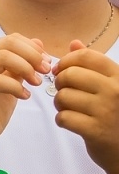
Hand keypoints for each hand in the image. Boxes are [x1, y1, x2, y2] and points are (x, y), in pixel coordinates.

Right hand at [0, 34, 47, 158]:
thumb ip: (21, 65)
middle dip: (32, 56)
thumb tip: (38, 43)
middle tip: (46, 71)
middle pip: (7, 44)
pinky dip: (15, 87)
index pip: (11, 39)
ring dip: (26, 68)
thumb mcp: (12, 84)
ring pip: (1, 58)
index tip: (47, 63)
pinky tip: (25, 96)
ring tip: (37, 83)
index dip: (33, 48)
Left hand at [51, 40, 118, 173]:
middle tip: (64, 92)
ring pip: (63, 96)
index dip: (67, 61)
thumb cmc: (114, 113)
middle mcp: (115, 90)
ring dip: (59, 103)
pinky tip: (71, 122)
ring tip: (68, 108)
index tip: (61, 71)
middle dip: (60, 83)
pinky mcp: (95, 130)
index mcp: (118, 76)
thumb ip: (93, 64)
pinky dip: (62, 120)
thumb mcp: (110, 85)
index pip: (86, 56)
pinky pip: (63, 117)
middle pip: (70, 75)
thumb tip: (74, 43)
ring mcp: (105, 110)